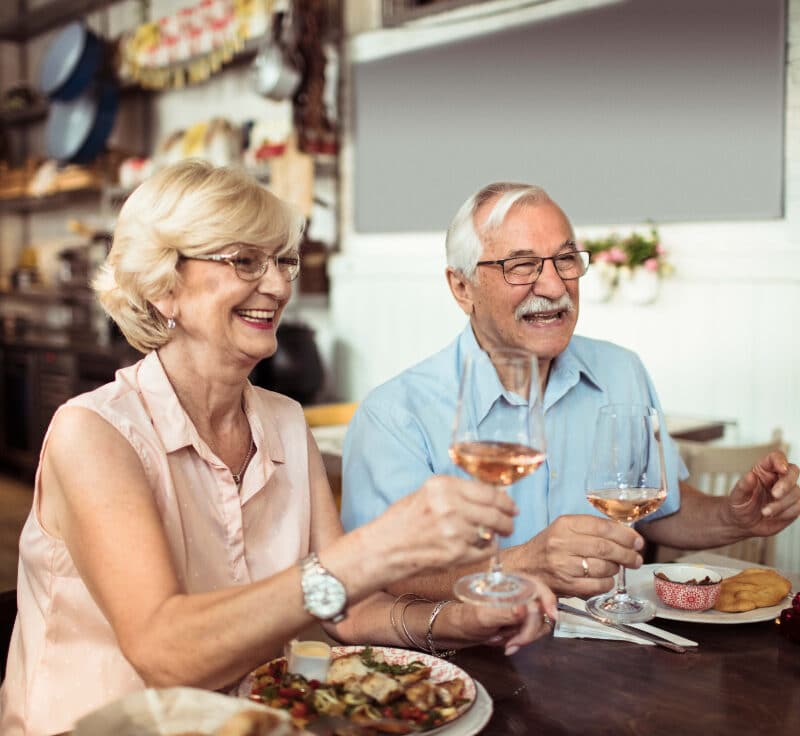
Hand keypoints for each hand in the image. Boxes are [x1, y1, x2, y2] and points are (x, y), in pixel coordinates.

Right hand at [363, 475, 519, 584]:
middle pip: (495, 511)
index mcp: (442, 486)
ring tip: (496, 534)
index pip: (488, 491)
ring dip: (498, 534)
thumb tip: (486, 496)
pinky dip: (488, 548)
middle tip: (510, 522)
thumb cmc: (402, 521)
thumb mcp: (426, 493)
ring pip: (493, 531)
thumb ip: (454, 492)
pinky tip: (480, 546)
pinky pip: (486, 550)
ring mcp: (455, 531)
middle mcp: (450, 506)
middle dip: (507, 518)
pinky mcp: (457, 554)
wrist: (384, 549)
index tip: (511, 505)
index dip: (505, 500)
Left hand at [444, 575, 557, 654]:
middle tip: (511, 643)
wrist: (459, 632)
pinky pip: (532, 633)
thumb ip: (503, 612)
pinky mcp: (520, 622)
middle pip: (540, 610)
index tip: (551, 616)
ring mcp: (521, 608)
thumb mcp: (483, 616)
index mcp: (509, 583)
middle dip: (528, 630)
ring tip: (502, 642)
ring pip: (539, 624)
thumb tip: (523, 609)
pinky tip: (506, 646)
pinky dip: (521, 641)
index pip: (537, 585)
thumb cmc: (466, 619)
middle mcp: (518, 593)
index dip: (548, 599)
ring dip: (522, 637)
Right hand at [505, 514, 644, 596]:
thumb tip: (626, 534)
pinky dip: (608, 583)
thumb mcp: (564, 528)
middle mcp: (562, 543)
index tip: (637, 541)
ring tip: (618, 566)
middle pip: (605, 548)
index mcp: (564, 525)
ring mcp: (563, 566)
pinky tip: (606, 578)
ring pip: (604, 567)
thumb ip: (591, 529)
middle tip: (636, 557)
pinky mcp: (566, 585)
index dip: (624, 534)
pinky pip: (598, 585)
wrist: (523, 567)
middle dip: (627, 553)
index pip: (602, 526)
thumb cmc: (548, 546)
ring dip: (617, 568)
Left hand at [726, 451, 799, 537]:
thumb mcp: (736, 496)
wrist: (744, 524)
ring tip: (765, 512)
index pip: (775, 458)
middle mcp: (777, 478)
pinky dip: (786, 513)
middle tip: (775, 494)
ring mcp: (787, 492)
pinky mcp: (793, 505)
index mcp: (762, 470)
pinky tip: (773, 516)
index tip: (781, 469)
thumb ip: (743, 486)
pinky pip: (798, 506)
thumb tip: (750, 475)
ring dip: (781, 504)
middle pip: (792, 471)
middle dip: (786, 483)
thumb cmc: (739, 506)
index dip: (780, 461)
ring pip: (796, 492)